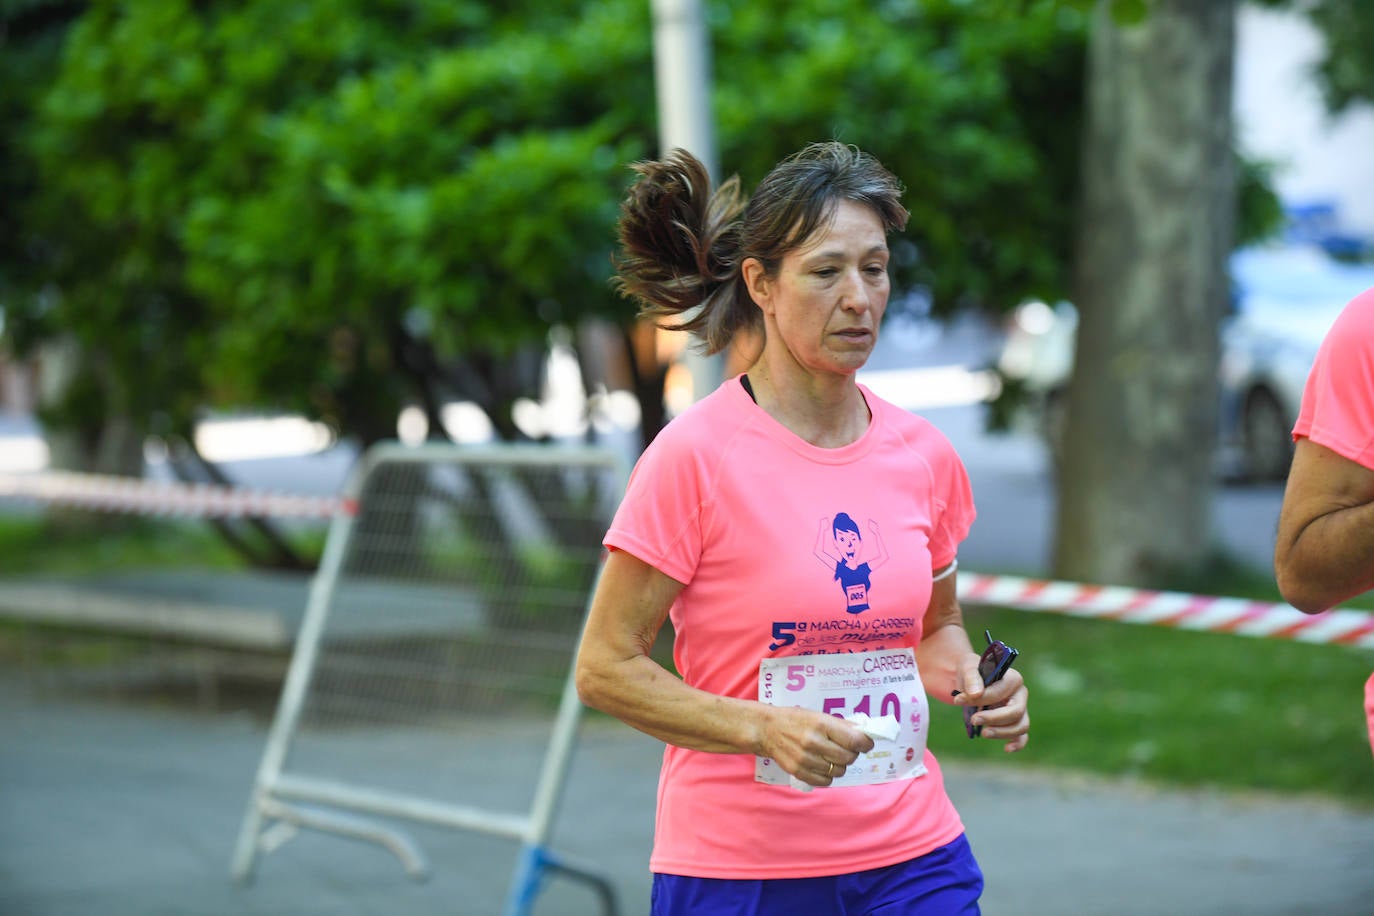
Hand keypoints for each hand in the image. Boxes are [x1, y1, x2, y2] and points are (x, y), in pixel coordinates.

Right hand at [755, 705, 874, 786]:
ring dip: (839, 765)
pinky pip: (825, 781)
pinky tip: (823, 766)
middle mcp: (813, 742)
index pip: (854, 740)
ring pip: (838, 771)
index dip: (865, 743)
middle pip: (848, 758)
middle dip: (852, 754)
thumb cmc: (795, 720)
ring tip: (831, 757)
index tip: (866, 744)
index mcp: (821, 725)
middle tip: (847, 749)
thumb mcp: (818, 715)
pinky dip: (828, 776)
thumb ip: (841, 726)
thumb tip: (864, 734)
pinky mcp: (798, 772)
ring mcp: (805, 759)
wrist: (766, 729)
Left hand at [953, 652, 1029, 751]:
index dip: (981, 699)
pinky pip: (1022, 736)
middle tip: (973, 720)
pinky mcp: (1015, 722)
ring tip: (983, 733)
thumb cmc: (971, 672)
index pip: (1000, 693)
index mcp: (1013, 679)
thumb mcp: (968, 668)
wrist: (971, 680)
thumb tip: (976, 694)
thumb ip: (972, 679)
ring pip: (1020, 726)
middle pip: (1015, 712)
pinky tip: (1006, 749)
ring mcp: (1021, 709)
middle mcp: (1021, 694)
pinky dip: (1017, 744)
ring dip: (1002, 732)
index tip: (958, 700)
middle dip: (993, 718)